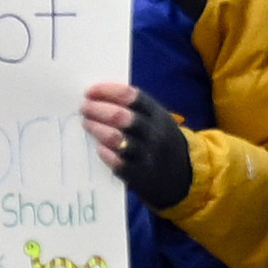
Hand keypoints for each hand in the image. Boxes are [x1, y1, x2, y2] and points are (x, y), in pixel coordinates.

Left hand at [85, 78, 194, 208]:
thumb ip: (136, 110)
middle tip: (83, 108)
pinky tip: (98, 149)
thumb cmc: (160, 141)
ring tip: (86, 124)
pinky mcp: (140, 175)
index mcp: (158, 115)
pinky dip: (107, 154)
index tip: (89, 91)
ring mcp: (148, 155)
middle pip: (122, 117)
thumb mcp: (157, 121)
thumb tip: (101, 97)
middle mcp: (154, 133)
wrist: (183, 175)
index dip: (108, 92)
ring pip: (118, 139)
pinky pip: (119, 164)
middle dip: (98, 110)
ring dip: (98, 129)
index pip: (131, 96)